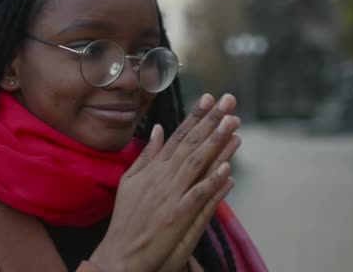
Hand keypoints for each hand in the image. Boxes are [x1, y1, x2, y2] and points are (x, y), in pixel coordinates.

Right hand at [89, 94, 240, 271]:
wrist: (120, 253)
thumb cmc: (126, 218)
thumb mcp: (130, 180)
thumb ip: (147, 155)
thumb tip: (157, 129)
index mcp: (154, 168)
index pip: (178, 136)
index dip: (195, 117)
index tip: (209, 99)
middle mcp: (164, 177)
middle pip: (191, 144)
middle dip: (211, 121)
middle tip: (229, 102)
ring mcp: (171, 196)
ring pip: (197, 164)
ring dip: (216, 143)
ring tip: (233, 124)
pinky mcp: (177, 216)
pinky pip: (197, 196)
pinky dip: (212, 182)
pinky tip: (227, 169)